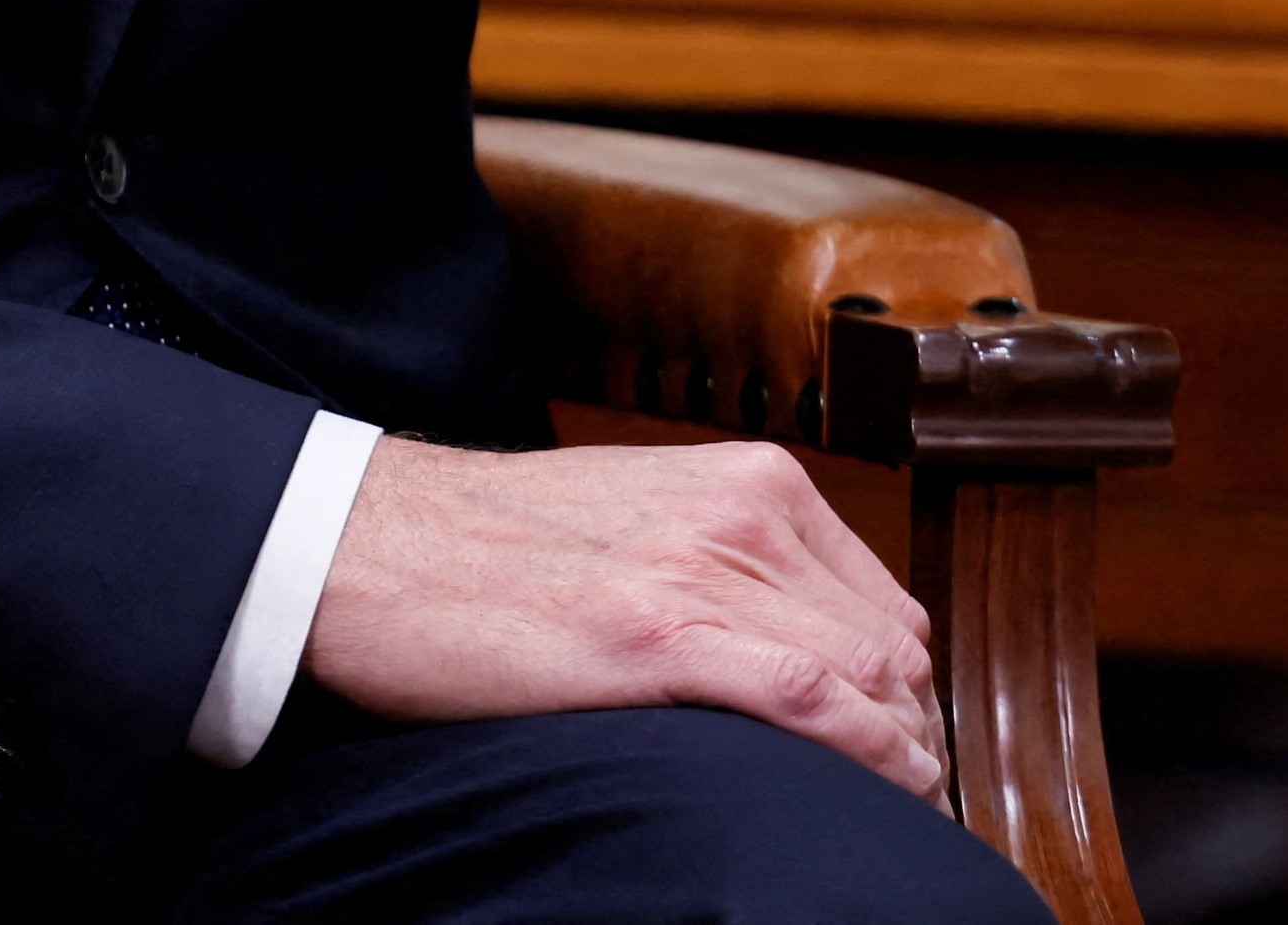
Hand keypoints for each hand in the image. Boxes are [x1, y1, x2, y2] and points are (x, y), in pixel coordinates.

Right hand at [299, 436, 942, 797]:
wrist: (375, 546)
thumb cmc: (492, 546)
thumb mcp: (643, 521)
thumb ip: (731, 564)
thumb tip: (808, 646)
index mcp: (749, 481)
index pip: (886, 603)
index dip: (906, 692)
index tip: (901, 744)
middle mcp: (744, 513)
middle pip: (892, 646)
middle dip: (913, 728)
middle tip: (906, 793)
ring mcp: (704, 569)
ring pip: (868, 674)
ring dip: (902, 751)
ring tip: (899, 806)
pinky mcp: (660, 634)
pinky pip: (810, 698)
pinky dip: (862, 751)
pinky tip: (875, 785)